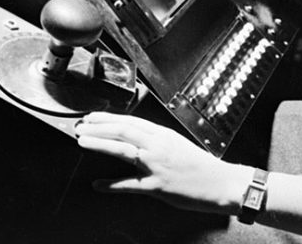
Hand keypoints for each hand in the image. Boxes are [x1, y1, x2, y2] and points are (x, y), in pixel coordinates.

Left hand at [75, 112, 253, 213]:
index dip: (109, 118)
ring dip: (100, 144)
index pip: (131, 121)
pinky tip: (97, 184)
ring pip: (124, 149)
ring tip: (83, 141)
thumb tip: (138, 140)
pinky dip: (111, 184)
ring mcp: (156, 165)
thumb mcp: (178, 145)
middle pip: (124, 130)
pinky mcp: (157, 186)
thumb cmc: (202, 166)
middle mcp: (158, 146)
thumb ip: (158, 142)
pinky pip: (130, 185)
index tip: (93, 116)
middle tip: (81, 125)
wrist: (221, 182)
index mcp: (163, 134)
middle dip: (99, 126)